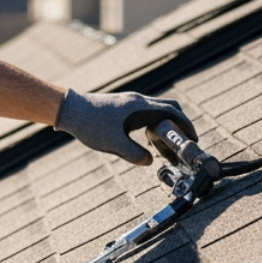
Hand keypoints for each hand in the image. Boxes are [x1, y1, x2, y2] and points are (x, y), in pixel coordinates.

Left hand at [55, 89, 196, 164]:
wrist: (68, 109)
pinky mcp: (122, 106)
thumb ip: (134, 154)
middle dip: (180, 124)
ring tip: (168, 144)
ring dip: (167, 124)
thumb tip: (150, 162)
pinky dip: (154, 123)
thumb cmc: (89, 124)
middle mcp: (138, 101)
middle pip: (169, 107)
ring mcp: (130, 102)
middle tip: (185, 142)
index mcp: (140, 107)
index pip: (173, 112)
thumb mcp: (112, 143)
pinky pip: (146, 112)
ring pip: (157, 110)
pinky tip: (147, 138)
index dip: (187, 125)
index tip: (193, 139)